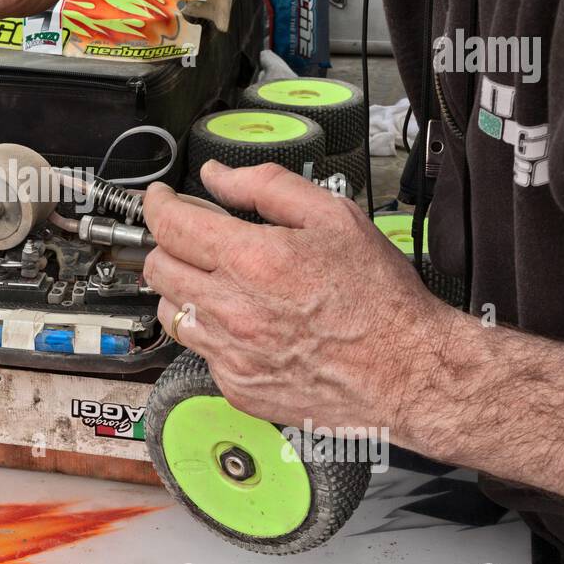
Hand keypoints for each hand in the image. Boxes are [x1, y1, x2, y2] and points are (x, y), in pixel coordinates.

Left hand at [142, 161, 458, 437]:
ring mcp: (230, 353)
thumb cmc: (379, 299)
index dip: (158, 205)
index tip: (161, 199)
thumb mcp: (333, 217)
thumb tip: (219, 177)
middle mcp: (232, 310)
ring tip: (218, 279)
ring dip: (183, 288)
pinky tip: (244, 320)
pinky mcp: (236, 386)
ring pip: (169, 311)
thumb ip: (267, 186)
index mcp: (252, 261)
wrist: (406, 372)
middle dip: (168, 244)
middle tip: (192, 236)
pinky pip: (199, 350)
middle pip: (158, 268)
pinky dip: (211, 330)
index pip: (171, 225)